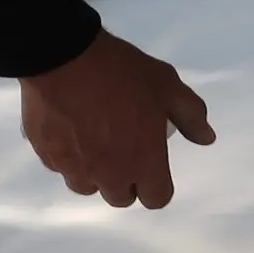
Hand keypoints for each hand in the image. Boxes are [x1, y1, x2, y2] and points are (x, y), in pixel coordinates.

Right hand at [18, 31, 214, 209]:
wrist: (62, 54)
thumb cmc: (121, 73)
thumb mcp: (167, 86)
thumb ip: (191, 116)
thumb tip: (207, 138)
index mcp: (144, 164)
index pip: (156, 199)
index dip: (157, 185)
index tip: (151, 164)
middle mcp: (109, 175)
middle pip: (121, 197)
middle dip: (125, 180)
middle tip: (122, 148)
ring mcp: (75, 168)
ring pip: (87, 187)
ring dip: (94, 173)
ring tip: (93, 142)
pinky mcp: (46, 154)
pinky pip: (61, 167)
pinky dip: (67, 156)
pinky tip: (69, 130)